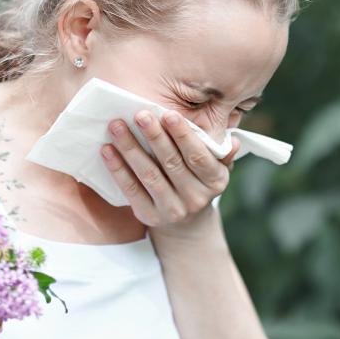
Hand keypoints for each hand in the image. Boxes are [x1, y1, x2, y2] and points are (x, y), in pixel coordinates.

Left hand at [100, 109, 239, 228]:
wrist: (186, 224)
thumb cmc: (198, 182)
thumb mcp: (215, 168)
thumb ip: (220, 152)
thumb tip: (232, 141)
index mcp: (215, 181)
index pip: (198, 156)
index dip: (183, 135)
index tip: (168, 114)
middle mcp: (196, 198)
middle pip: (172, 163)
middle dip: (154, 136)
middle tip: (140, 114)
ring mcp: (172, 210)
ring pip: (149, 175)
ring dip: (131, 148)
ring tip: (117, 126)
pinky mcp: (149, 216)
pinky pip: (131, 189)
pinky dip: (117, 169)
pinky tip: (107, 150)